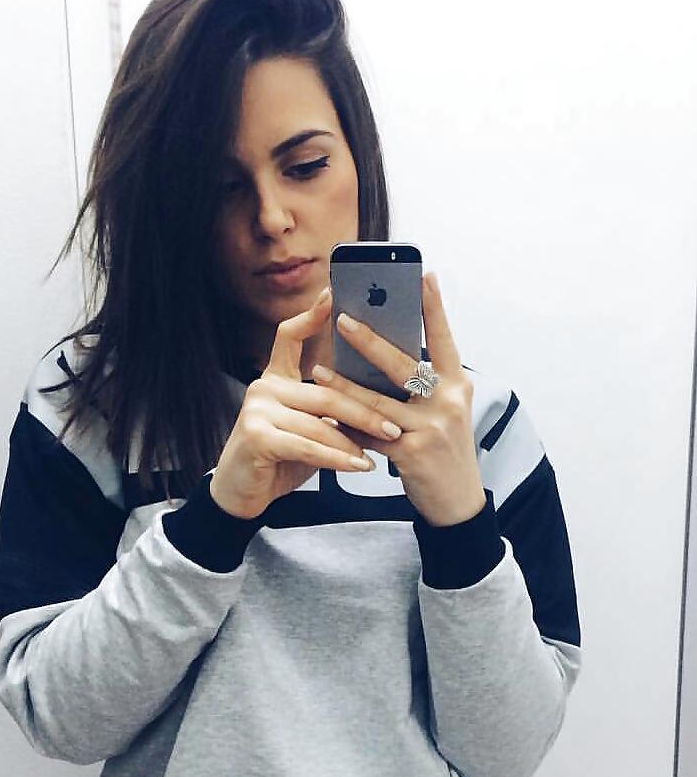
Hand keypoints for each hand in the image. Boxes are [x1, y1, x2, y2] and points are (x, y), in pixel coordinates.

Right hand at [210, 288, 407, 519]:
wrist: (241, 493)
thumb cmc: (279, 460)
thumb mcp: (308, 428)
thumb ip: (329, 410)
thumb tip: (377, 401)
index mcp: (275, 378)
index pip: (289, 336)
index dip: (310, 315)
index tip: (332, 295)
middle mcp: (264, 387)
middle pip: (324, 391)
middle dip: (364, 411)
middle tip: (395, 425)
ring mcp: (257, 410)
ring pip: (319, 422)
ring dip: (354, 441)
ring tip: (381, 451)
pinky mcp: (256, 436)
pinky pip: (307, 446)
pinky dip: (336, 458)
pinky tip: (358, 464)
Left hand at [312, 273, 486, 526]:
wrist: (458, 502)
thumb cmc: (445, 449)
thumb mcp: (444, 410)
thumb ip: (422, 384)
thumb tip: (384, 353)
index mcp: (456, 384)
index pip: (444, 338)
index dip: (434, 307)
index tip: (424, 274)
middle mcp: (448, 401)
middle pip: (404, 365)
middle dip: (371, 341)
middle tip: (342, 319)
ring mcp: (431, 428)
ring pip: (378, 402)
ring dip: (344, 387)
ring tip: (317, 372)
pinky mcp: (413, 454)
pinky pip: (370, 435)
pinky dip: (346, 427)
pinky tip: (325, 418)